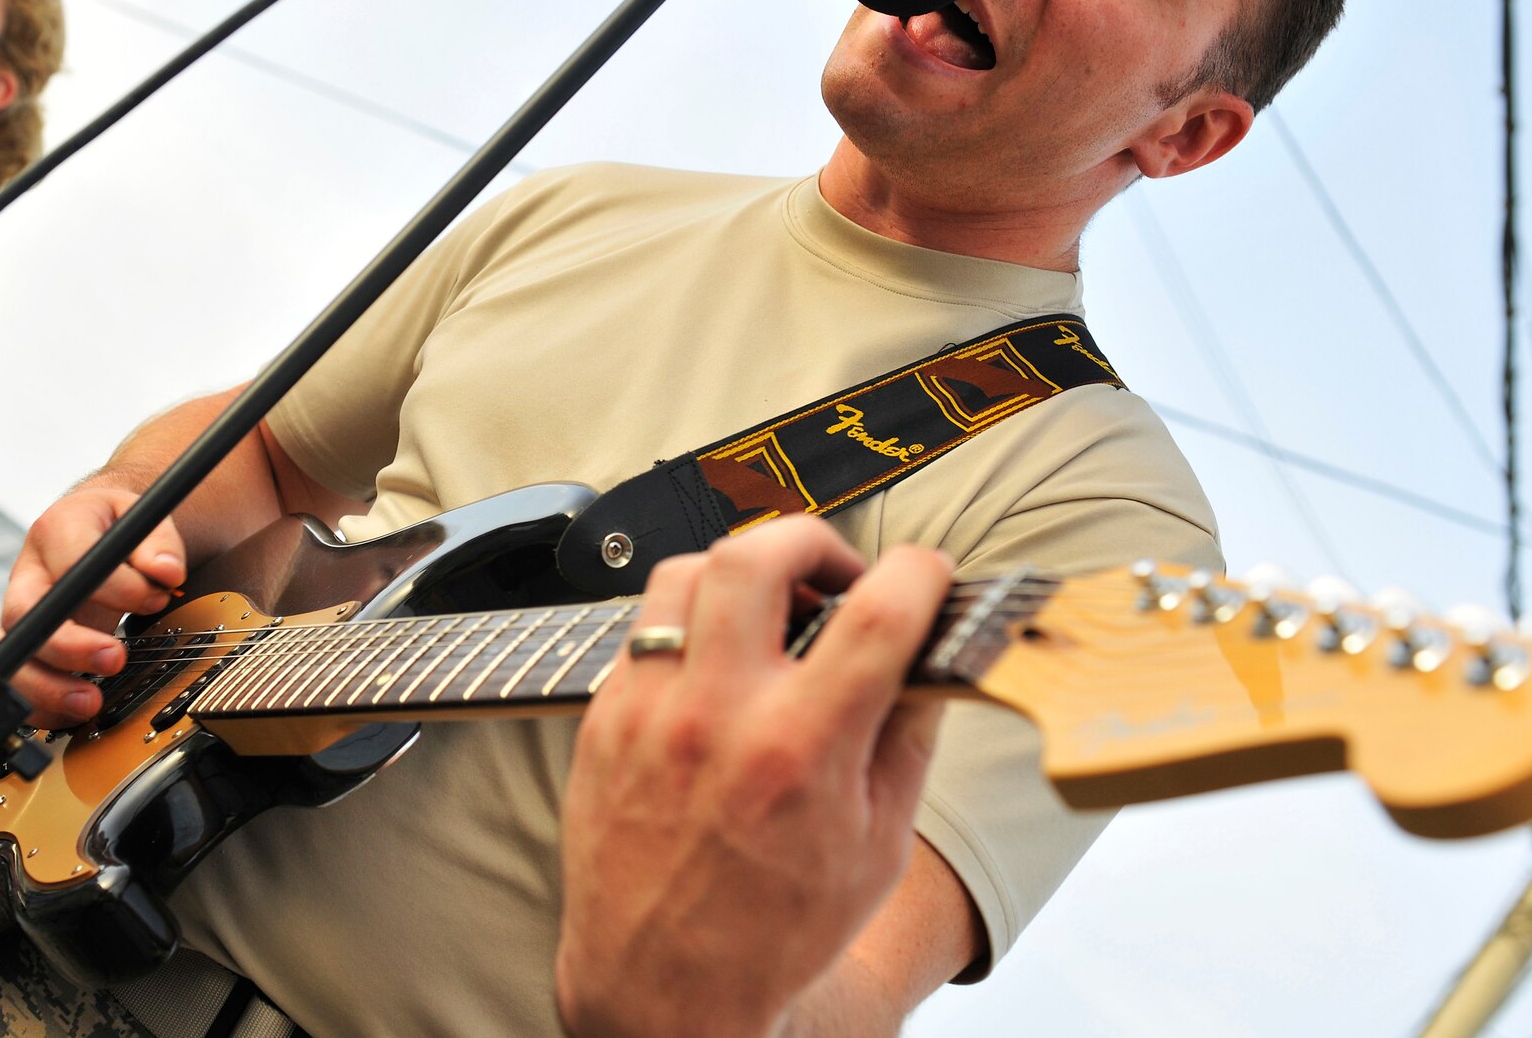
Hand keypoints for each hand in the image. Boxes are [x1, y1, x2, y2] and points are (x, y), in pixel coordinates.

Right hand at [0, 485, 185, 725]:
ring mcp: (23, 613)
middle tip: (115, 658)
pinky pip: (18, 680)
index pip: (73, 561)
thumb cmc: (111, 526)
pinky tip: (74, 709)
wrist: (89, 530)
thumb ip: (158, 542)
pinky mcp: (25, 645)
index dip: (115, 587)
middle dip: (69, 646)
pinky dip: (41, 703)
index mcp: (57, 531)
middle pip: (26, 615)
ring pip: (12, 656)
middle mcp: (28, 574)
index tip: (153, 599)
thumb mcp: (140, 517)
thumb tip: (167, 571)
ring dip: (47, 686)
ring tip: (90, 700)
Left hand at [555, 516, 953, 1037]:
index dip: (919, 572)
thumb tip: (926, 657)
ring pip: (686, 572)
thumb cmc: (774, 933)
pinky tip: (718, 663)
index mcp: (802, 750)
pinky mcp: (603, 721)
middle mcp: (718, 717)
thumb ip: (906, 738)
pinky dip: (692, 625)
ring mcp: (649, 713)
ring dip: (741, 570)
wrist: (661, 992)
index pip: (876, 610)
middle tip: (837, 573)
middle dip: (814, 539)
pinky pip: (645, 629)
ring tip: (771, 608)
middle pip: (759, 554)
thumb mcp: (878, 846)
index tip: (927, 574)